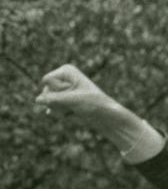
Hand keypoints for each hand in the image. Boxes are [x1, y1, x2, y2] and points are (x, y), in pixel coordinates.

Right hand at [36, 64, 162, 153]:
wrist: (108, 117)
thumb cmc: (95, 105)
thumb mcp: (73, 101)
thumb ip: (53, 99)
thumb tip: (37, 100)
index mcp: (67, 70)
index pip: (47, 80)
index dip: (58, 90)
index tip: (75, 93)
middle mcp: (64, 77)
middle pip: (46, 90)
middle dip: (57, 100)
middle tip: (76, 103)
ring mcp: (64, 89)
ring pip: (48, 100)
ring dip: (59, 107)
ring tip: (75, 108)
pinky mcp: (65, 100)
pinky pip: (52, 106)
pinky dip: (59, 111)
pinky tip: (70, 113)